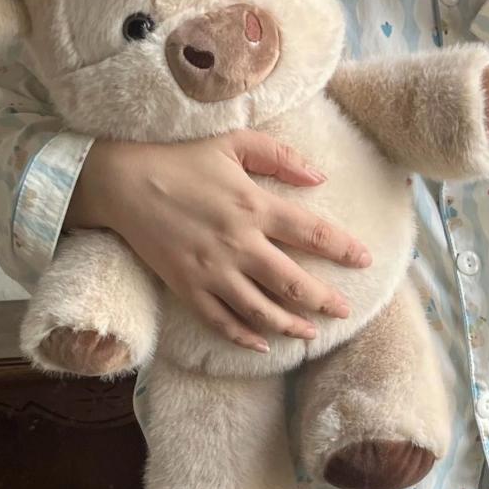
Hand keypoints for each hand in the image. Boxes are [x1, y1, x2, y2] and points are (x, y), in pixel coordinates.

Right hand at [67, 133, 370, 352]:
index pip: (314, 233)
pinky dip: (243, 336)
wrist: (123, 181)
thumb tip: (319, 177)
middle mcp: (239, 243)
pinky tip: (261, 345)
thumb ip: (280, 157)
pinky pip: (220, 320)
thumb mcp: (233, 144)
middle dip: (325, 299)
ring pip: (261, 309)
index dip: (344, 248)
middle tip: (345, 311)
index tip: (365, 259)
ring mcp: (212, 270)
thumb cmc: (180, 158)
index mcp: (255, 206)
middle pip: (294, 281)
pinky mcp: (187, 286)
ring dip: (291, 325)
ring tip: (311, 334)